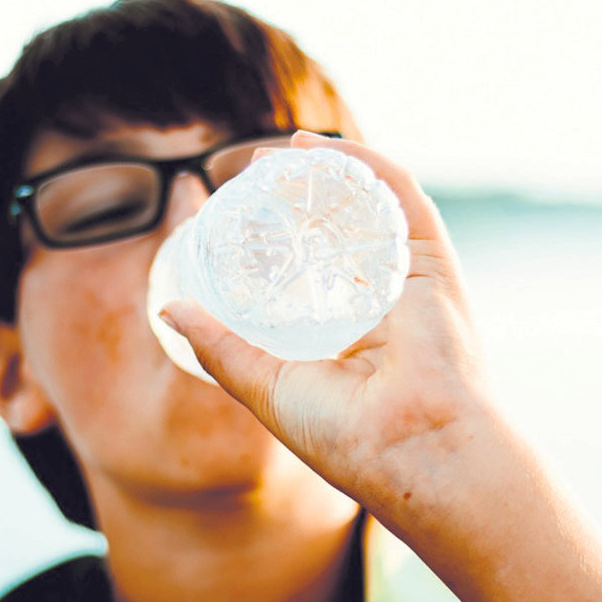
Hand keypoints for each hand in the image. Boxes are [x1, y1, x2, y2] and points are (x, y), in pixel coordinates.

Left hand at [160, 131, 491, 515]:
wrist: (414, 453)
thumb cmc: (348, 439)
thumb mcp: (266, 387)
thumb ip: (222, 348)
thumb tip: (169, 310)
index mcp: (356, 338)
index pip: (317, 273)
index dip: (282, 239)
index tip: (240, 215)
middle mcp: (388, 305)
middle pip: (343, 231)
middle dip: (302, 195)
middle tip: (255, 171)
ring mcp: (412, 280)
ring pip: (369, 206)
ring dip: (328, 171)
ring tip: (282, 149)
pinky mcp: (433, 262)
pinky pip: (398, 196)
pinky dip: (362, 163)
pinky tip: (320, 149)